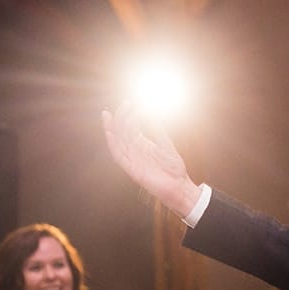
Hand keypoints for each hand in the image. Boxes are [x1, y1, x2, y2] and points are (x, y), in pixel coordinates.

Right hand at [101, 101, 201, 217]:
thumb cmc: (173, 167)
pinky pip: (118, 156)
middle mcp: (134, 150)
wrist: (179, 187)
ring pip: (117, 141)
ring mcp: (132, 159)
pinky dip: (113, 145)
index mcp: (141, 144)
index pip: (130, 126)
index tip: (130, 102)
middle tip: (124, 104)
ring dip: (112, 128)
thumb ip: (157, 130)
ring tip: (109, 115)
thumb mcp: (166, 145)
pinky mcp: (131, 169)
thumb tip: (151, 112)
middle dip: (121, 117)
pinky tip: (110, 133)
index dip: (128, 114)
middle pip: (122, 131)